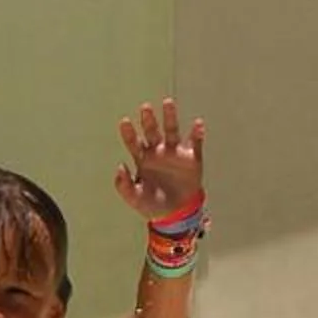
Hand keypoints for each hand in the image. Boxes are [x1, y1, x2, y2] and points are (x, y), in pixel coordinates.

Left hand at [114, 97, 205, 221]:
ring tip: (168, 103)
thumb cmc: (153, 205)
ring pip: (172, 131)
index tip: (124, 122)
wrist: (178, 214)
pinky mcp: (191, 158)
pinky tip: (198, 124)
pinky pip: (195, 143)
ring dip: (170, 117)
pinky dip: (197, 133)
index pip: (134, 143)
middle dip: (148, 120)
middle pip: (152, 132)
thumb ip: (124, 186)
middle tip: (145, 108)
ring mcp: (175, 153)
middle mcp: (158, 152)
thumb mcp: (135, 198)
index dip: (129, 133)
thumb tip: (119, 167)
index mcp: (142, 159)